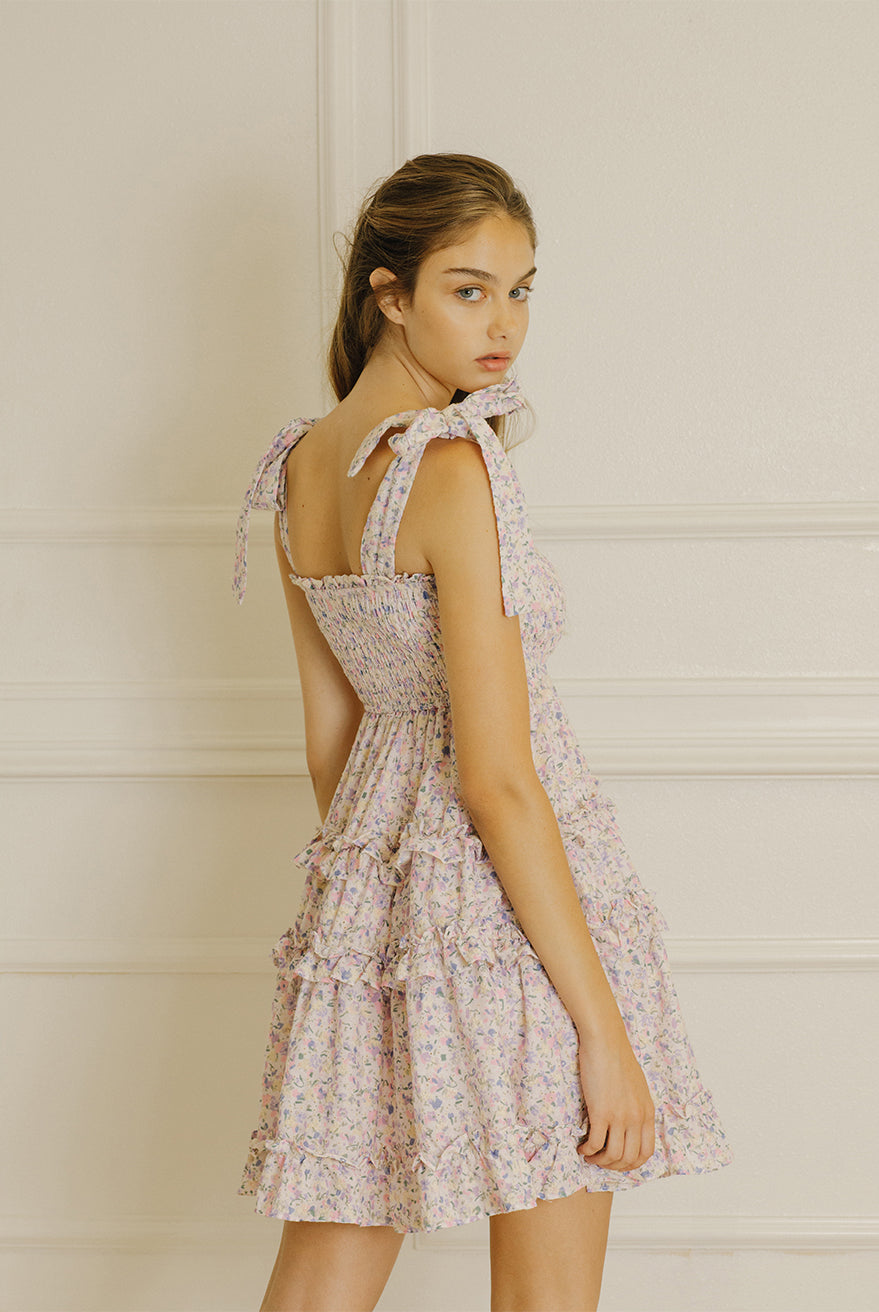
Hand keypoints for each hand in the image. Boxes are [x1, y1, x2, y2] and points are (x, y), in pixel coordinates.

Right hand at [576, 1023, 655, 1171]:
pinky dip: (587, 1151)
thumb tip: (629, 1124)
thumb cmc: (618, 1058)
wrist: (606, 1041)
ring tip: (589, 1156)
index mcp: (647, 1112)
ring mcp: (620, 1116)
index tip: (618, 1162)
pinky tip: (581, 1148)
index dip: (632, 1164)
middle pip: (629, 1158)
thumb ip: (636, 1107)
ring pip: (613, 1155)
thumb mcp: (637, 1086)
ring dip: (599, 1161)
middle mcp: (636, 1118)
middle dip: (614, 1167)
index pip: (646, 1152)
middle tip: (600, 1162)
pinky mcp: (601, 1111)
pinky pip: (595, 1143)